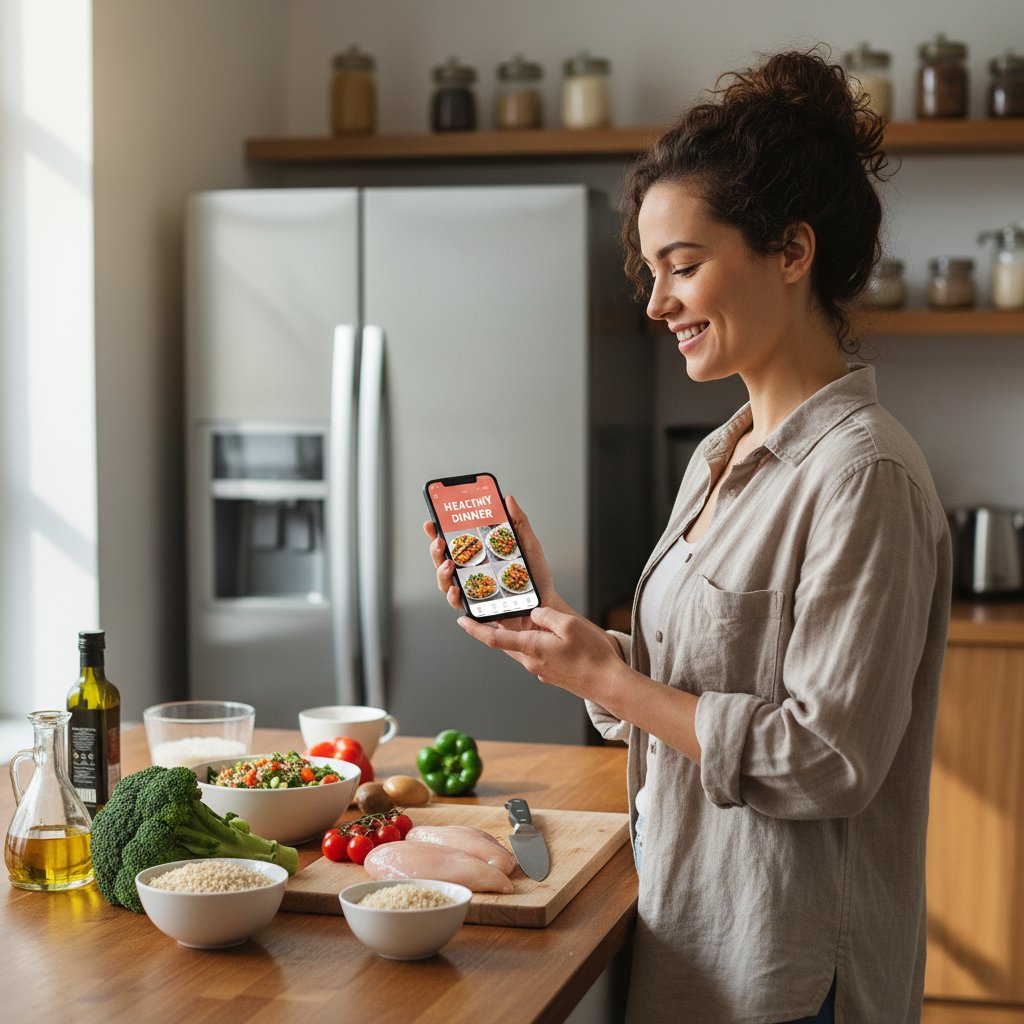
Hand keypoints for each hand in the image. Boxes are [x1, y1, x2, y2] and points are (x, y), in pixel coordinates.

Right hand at [422, 496, 573, 623]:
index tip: (431, 522)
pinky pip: (458, 602)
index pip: (454, 542)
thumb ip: (518, 522)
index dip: (438, 532)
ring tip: (448, 564)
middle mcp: (470, 571)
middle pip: (443, 559)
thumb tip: (507, 499)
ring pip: (445, 580)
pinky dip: (453, 596)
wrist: (544, 602)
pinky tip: (456, 589)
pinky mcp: (476, 607)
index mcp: (479, 555)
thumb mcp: (528, 544)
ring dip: (441, 571)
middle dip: (435, 549)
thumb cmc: (535, 576)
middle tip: (439, 541)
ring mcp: (471, 589)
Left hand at [456, 604, 625, 701]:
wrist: (609, 685)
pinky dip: (535, 644)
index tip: (461, 621)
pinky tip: (550, 636)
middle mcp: (531, 662)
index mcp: (531, 648)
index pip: (494, 639)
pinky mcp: (551, 675)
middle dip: (498, 629)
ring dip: (519, 636)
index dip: (475, 629)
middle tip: (494, 612)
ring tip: (527, 620)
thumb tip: (535, 613)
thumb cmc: (592, 656)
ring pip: (522, 649)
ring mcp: (541, 671)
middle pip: (506, 643)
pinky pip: (536, 655)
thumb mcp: (569, 625)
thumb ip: (546, 615)